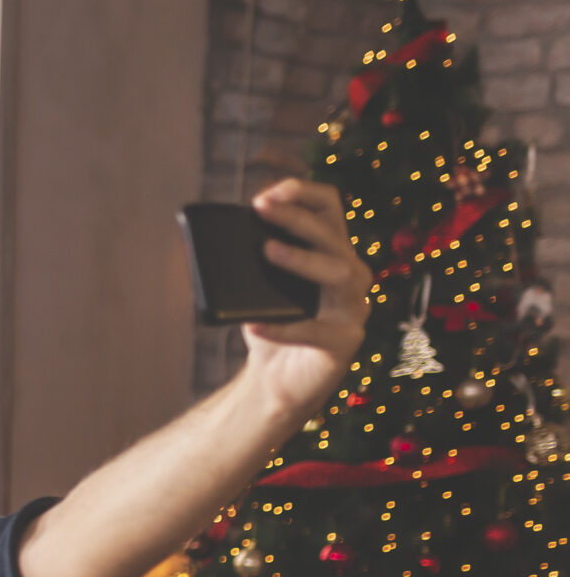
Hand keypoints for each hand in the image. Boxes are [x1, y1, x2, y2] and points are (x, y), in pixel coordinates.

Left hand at [241, 178, 369, 413]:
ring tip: (267, 251)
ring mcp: (353, 310)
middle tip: (262, 208)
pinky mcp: (344, 345)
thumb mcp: (257, 288)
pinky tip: (254, 325)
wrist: (275, 382)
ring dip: (301, 259)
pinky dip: (282, 327)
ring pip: (338, 274)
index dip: (302, 194)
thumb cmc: (270, 325)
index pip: (330, 208)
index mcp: (333, 253)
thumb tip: (223, 237)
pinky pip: (316, 331)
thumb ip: (252, 260)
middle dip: (296, 217)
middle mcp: (351, 276)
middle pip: (332, 236)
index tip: (265, 195)